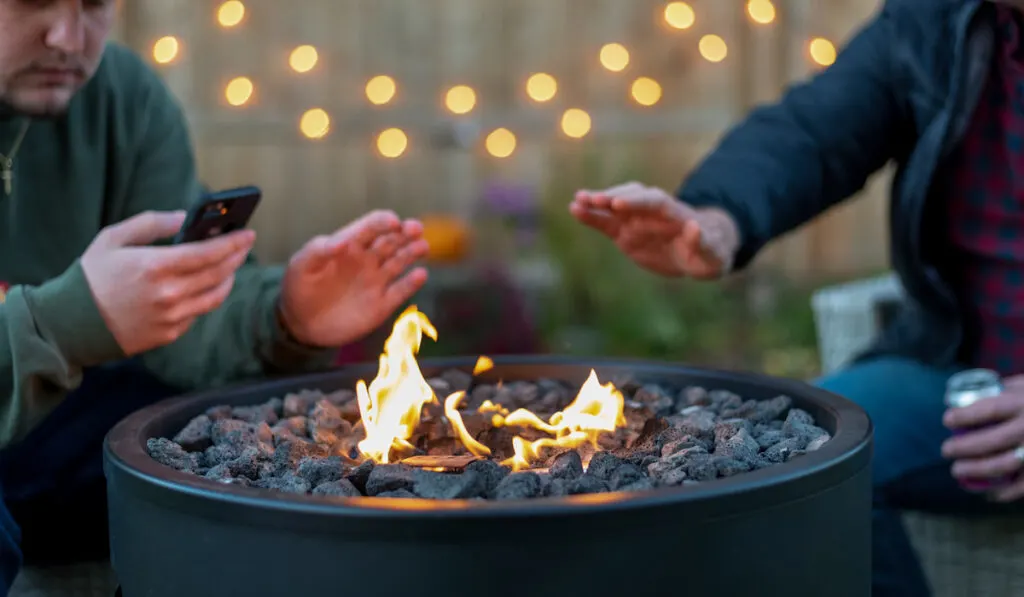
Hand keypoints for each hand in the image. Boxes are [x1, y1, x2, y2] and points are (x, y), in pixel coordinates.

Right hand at [81, 210, 254, 355]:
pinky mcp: (170, 334)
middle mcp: (168, 294)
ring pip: (215, 296)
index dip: (233, 243)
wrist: (70, 324)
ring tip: (231, 265)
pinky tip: (207, 285)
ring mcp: (171, 317)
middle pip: (218, 273)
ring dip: (228, 278)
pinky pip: (198, 312)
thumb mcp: (114, 238)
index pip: (208, 253)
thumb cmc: (91, 275)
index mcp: (154, 266)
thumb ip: (153, 223)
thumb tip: (186, 218)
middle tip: (244, 245)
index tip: (248, 233)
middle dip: (236, 257)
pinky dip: (207, 296)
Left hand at [278, 209, 429, 347]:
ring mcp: (376, 281)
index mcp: (349, 245)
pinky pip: (401, 291)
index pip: (370, 226)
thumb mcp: (301, 265)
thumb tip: (341, 240)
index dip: (383, 221)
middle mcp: (367, 260)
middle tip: (416, 228)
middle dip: (405, 232)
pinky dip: (412, 283)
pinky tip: (420, 274)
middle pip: (391, 240)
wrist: (300, 324)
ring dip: (413, 252)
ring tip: (423, 246)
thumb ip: (318, 250)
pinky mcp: (382, 304)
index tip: (393, 222)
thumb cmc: (299, 288)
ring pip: (400, 261)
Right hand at [569, 182, 738, 278]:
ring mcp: (637, 220)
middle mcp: (653, 212)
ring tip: (576, 202)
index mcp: (676, 214)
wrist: (698, 254)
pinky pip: (605, 222)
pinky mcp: (624, 232)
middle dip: (612, 198)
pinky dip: (591, 216)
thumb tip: (694, 227)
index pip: (655, 202)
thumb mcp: (713, 255)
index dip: (636, 202)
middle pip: (632, 198)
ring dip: (596, 202)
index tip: (618, 205)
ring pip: (614, 207)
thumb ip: (704, 243)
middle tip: (592, 200)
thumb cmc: (710, 254)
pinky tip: (574, 209)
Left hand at [942, 375, 1023, 501]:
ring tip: (958, 471)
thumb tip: (972, 394)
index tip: (947, 420)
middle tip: (946, 450)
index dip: (965, 416)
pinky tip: (990, 493)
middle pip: (992, 440)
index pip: (989, 410)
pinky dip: (1006, 492)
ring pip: (1004, 465)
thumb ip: (1008, 389)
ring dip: (977, 471)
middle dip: (964, 447)